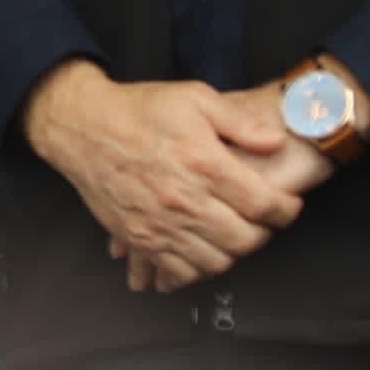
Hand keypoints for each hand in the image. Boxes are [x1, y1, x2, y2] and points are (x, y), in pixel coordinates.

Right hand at [21, 61, 325, 290]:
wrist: (82, 126)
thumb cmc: (138, 111)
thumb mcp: (195, 97)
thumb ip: (241, 122)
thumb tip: (276, 142)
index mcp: (204, 164)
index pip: (265, 205)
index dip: (286, 209)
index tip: (286, 204)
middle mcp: (184, 200)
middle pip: (246, 240)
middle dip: (263, 232)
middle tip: (261, 219)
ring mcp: (160, 224)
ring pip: (217, 261)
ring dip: (233, 252)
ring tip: (232, 232)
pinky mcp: (139, 238)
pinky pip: (180, 271)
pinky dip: (198, 269)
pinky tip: (202, 250)